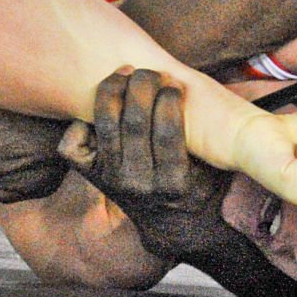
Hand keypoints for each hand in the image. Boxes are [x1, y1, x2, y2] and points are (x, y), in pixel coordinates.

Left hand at [58, 68, 230, 259]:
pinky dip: (80, 124)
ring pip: (104, 124)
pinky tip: (100, 112)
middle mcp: (139, 184)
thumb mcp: (214, 166)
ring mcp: (113, 180)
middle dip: (142, 84)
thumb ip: (211, 137)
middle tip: (150, 73)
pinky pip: (73, 147)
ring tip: (124, 74)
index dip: (170, 99)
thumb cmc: (201, 181)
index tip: (175, 85)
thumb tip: (223, 92)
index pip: (168, 132)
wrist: (176, 224)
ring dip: (113, 88)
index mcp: (174, 182)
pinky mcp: (94, 177)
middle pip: (133, 121)